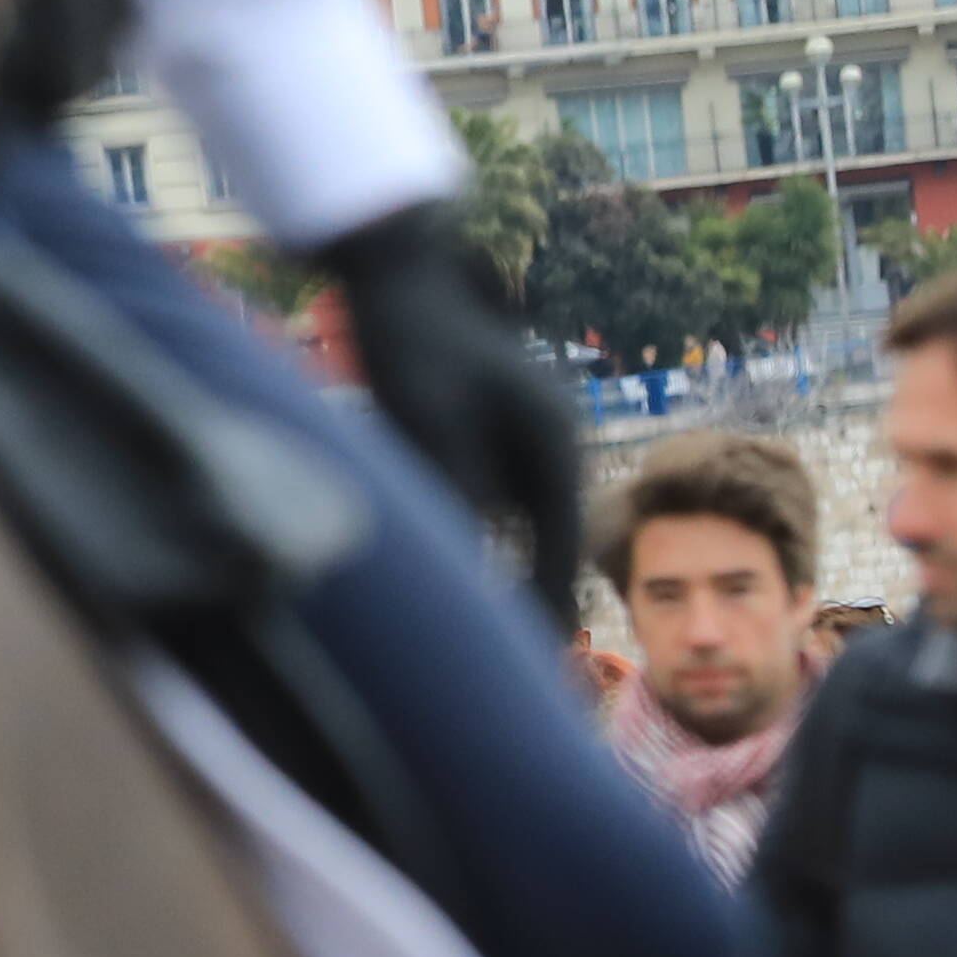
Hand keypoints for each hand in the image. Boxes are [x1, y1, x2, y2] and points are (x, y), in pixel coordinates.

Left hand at [318, 201, 585, 629]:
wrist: (398, 280)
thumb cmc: (414, 346)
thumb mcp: (431, 423)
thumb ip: (457, 494)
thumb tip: (473, 573)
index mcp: (551, 446)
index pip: (559, 549)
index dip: (544, 609)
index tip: (538, 665)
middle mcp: (547, 449)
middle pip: (548, 547)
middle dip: (529, 607)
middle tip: (519, 676)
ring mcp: (520, 447)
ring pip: (517, 533)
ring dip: (502, 581)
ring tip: (485, 649)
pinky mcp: (488, 444)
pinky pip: (489, 511)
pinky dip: (476, 550)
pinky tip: (450, 589)